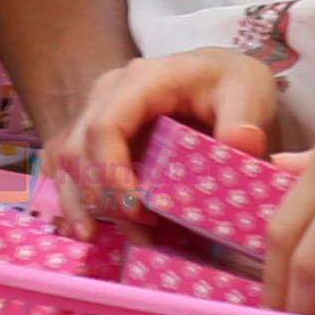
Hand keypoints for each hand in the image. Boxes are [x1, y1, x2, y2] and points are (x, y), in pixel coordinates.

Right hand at [42, 49, 285, 240]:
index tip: (139, 209)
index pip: (105, 126)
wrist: (219, 77)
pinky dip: (75, 200)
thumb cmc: (229, 83)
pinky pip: (67, 168)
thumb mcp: (247, 91)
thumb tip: (240, 144)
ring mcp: (94, 113)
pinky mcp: (92, 136)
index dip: (111, 171)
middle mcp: (107, 94)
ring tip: (119, 237)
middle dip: (105, 198)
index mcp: (141, 81)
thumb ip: (243, 118)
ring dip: (87, 206)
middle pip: (79, 150)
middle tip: (146, 231)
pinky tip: (91, 230)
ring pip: (67, 162)